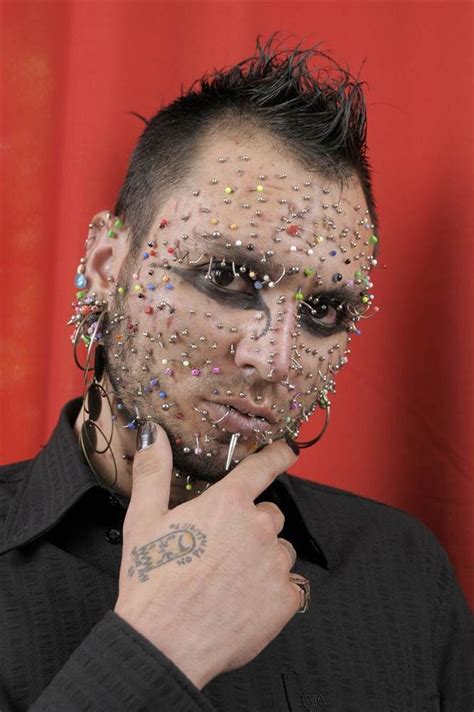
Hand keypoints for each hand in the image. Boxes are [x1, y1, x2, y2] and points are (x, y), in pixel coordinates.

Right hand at [114, 422, 300, 689]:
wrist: (164, 644)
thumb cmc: (152, 581)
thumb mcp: (144, 519)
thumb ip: (153, 471)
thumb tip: (153, 433)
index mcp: (228, 503)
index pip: (263, 467)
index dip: (278, 456)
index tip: (288, 451)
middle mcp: (259, 527)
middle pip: (270, 515)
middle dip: (252, 527)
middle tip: (222, 551)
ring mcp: (275, 564)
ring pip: (280, 551)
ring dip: (264, 559)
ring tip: (230, 581)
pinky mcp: (285, 599)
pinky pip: (289, 586)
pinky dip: (273, 592)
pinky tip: (244, 602)